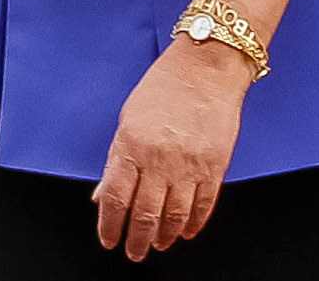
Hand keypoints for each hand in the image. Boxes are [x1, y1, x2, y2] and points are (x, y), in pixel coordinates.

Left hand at [91, 40, 253, 259]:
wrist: (207, 67)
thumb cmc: (165, 86)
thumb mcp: (128, 119)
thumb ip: (116, 160)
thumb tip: (104, 195)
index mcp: (131, 145)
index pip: (115, 199)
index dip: (110, 226)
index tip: (110, 239)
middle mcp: (159, 158)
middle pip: (144, 215)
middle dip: (137, 240)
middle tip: (134, 251)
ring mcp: (189, 164)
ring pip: (174, 217)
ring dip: (164, 236)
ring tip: (159, 244)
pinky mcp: (214, 165)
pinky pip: (203, 205)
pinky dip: (194, 223)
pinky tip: (185, 230)